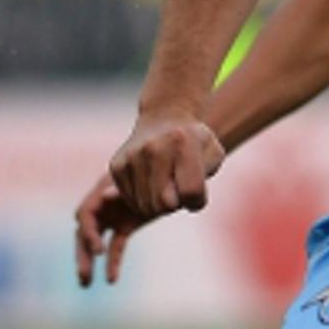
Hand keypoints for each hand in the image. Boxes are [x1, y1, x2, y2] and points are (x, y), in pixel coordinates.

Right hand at [74, 173, 155, 286]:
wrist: (172, 166)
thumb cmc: (158, 168)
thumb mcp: (142, 176)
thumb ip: (124, 187)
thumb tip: (105, 196)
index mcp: (103, 190)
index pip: (86, 214)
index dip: (89, 233)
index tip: (99, 251)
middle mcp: (104, 204)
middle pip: (85, 231)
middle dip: (83, 254)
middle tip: (84, 276)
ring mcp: (113, 215)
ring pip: (95, 241)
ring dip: (89, 261)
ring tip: (85, 284)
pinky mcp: (125, 225)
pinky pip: (115, 246)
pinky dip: (113, 262)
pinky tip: (111, 280)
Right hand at [108, 116, 225, 219]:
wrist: (166, 121)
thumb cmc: (194, 146)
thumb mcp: (212, 157)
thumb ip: (198, 184)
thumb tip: (160, 199)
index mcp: (182, 141)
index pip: (191, 192)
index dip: (197, 199)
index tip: (197, 187)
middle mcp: (153, 147)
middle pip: (165, 205)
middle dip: (176, 203)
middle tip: (179, 185)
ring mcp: (131, 156)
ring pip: (146, 207)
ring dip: (159, 204)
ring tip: (165, 182)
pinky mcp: (116, 166)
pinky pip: (131, 202)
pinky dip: (144, 200)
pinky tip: (151, 182)